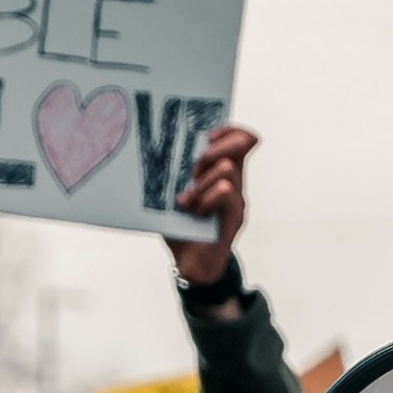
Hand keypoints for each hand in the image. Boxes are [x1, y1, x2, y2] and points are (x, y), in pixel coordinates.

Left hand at [168, 122, 257, 288]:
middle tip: (195, 164)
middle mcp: (232, 179)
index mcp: (217, 170)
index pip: (235, 136)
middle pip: (241, 143)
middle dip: (216, 146)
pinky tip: (194, 212)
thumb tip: (151, 147)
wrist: (190, 263)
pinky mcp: (236, 215)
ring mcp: (237, 197)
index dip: (225, 129)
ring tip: (185, 201)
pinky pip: (226, 191)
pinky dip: (206, 199)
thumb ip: (170, 173)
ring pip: (226, 169)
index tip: (206, 135)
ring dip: (200, 182)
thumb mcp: (171, 193)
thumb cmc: (180, 226)